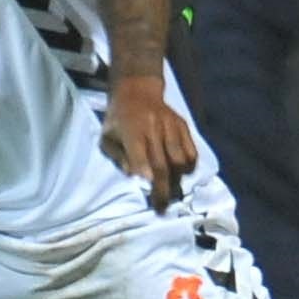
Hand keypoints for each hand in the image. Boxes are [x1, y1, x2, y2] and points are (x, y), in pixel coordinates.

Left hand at [99, 77, 199, 209]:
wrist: (138, 90)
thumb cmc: (119, 118)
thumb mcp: (107, 136)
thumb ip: (117, 156)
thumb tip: (133, 174)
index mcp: (132, 130)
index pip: (140, 156)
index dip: (145, 175)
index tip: (149, 193)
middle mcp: (153, 128)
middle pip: (162, 164)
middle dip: (163, 189)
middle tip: (163, 207)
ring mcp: (171, 126)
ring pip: (180, 160)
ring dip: (177, 179)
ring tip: (172, 190)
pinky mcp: (183, 125)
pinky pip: (192, 151)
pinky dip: (189, 166)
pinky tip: (181, 173)